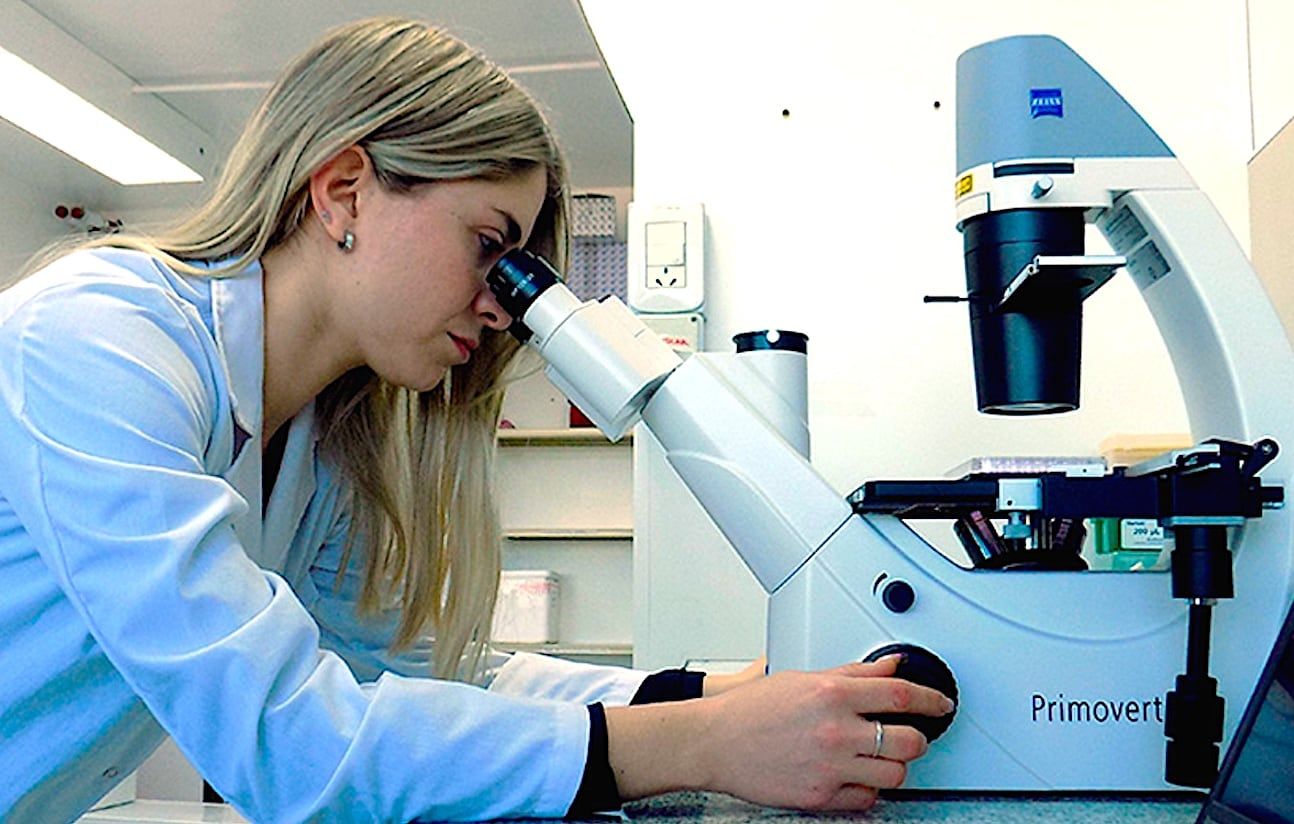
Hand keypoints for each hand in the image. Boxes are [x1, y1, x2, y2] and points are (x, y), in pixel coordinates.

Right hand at [694, 654, 953, 810]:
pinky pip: (867, 798)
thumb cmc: (752, 710)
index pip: (901, 696)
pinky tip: (855, 775)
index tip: (941, 704)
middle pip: (908, 741)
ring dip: (893, 765)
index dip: (931, 699)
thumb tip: (891, 667)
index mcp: (832, 694)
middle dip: (916, 738)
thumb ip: (853, 673)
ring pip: (894, 774)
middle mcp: (835, 730)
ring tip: (877, 756)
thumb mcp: (804, 678)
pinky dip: (868, 788)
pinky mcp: (820, 796)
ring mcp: (829, 766)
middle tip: (907, 735)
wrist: (714, 742)